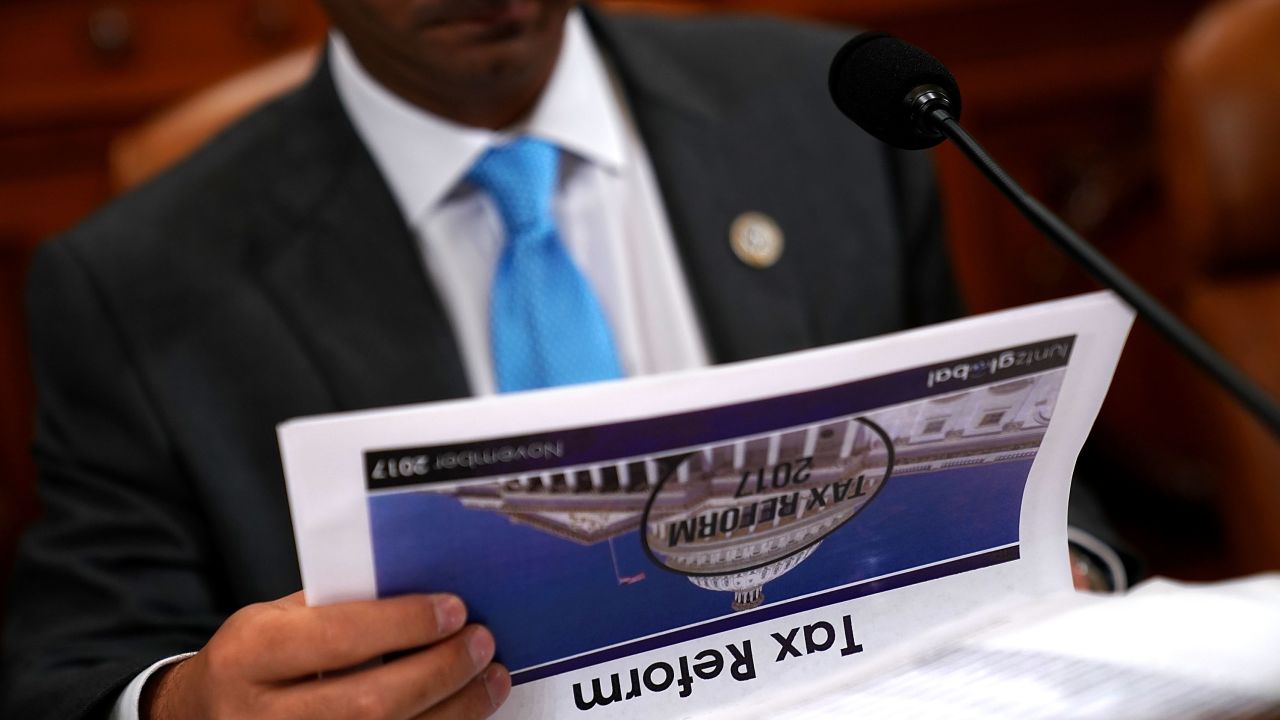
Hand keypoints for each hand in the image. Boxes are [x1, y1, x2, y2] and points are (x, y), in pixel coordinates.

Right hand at [142, 591, 509, 719]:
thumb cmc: (254, 661)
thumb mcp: (276, 620)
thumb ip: (339, 607)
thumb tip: (427, 591)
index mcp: (250, 656)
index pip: (339, 637)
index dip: (405, 624)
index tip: (454, 610)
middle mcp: (263, 718)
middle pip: (372, 703)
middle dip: (441, 671)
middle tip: (482, 643)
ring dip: (454, 711)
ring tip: (489, 679)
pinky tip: (461, 713)